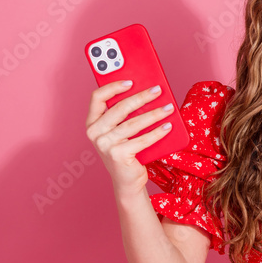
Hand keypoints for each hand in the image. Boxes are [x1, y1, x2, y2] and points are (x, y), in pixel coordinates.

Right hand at [85, 81, 173, 196]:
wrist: (127, 181)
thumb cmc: (126, 152)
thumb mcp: (121, 132)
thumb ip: (124, 115)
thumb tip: (146, 93)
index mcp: (92, 123)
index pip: (97, 98)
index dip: (113, 87)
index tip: (131, 81)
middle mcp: (94, 133)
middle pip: (119, 108)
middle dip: (141, 97)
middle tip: (157, 90)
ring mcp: (105, 145)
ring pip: (133, 123)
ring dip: (154, 114)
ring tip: (169, 108)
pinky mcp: (118, 155)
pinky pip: (142, 140)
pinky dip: (157, 132)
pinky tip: (168, 126)